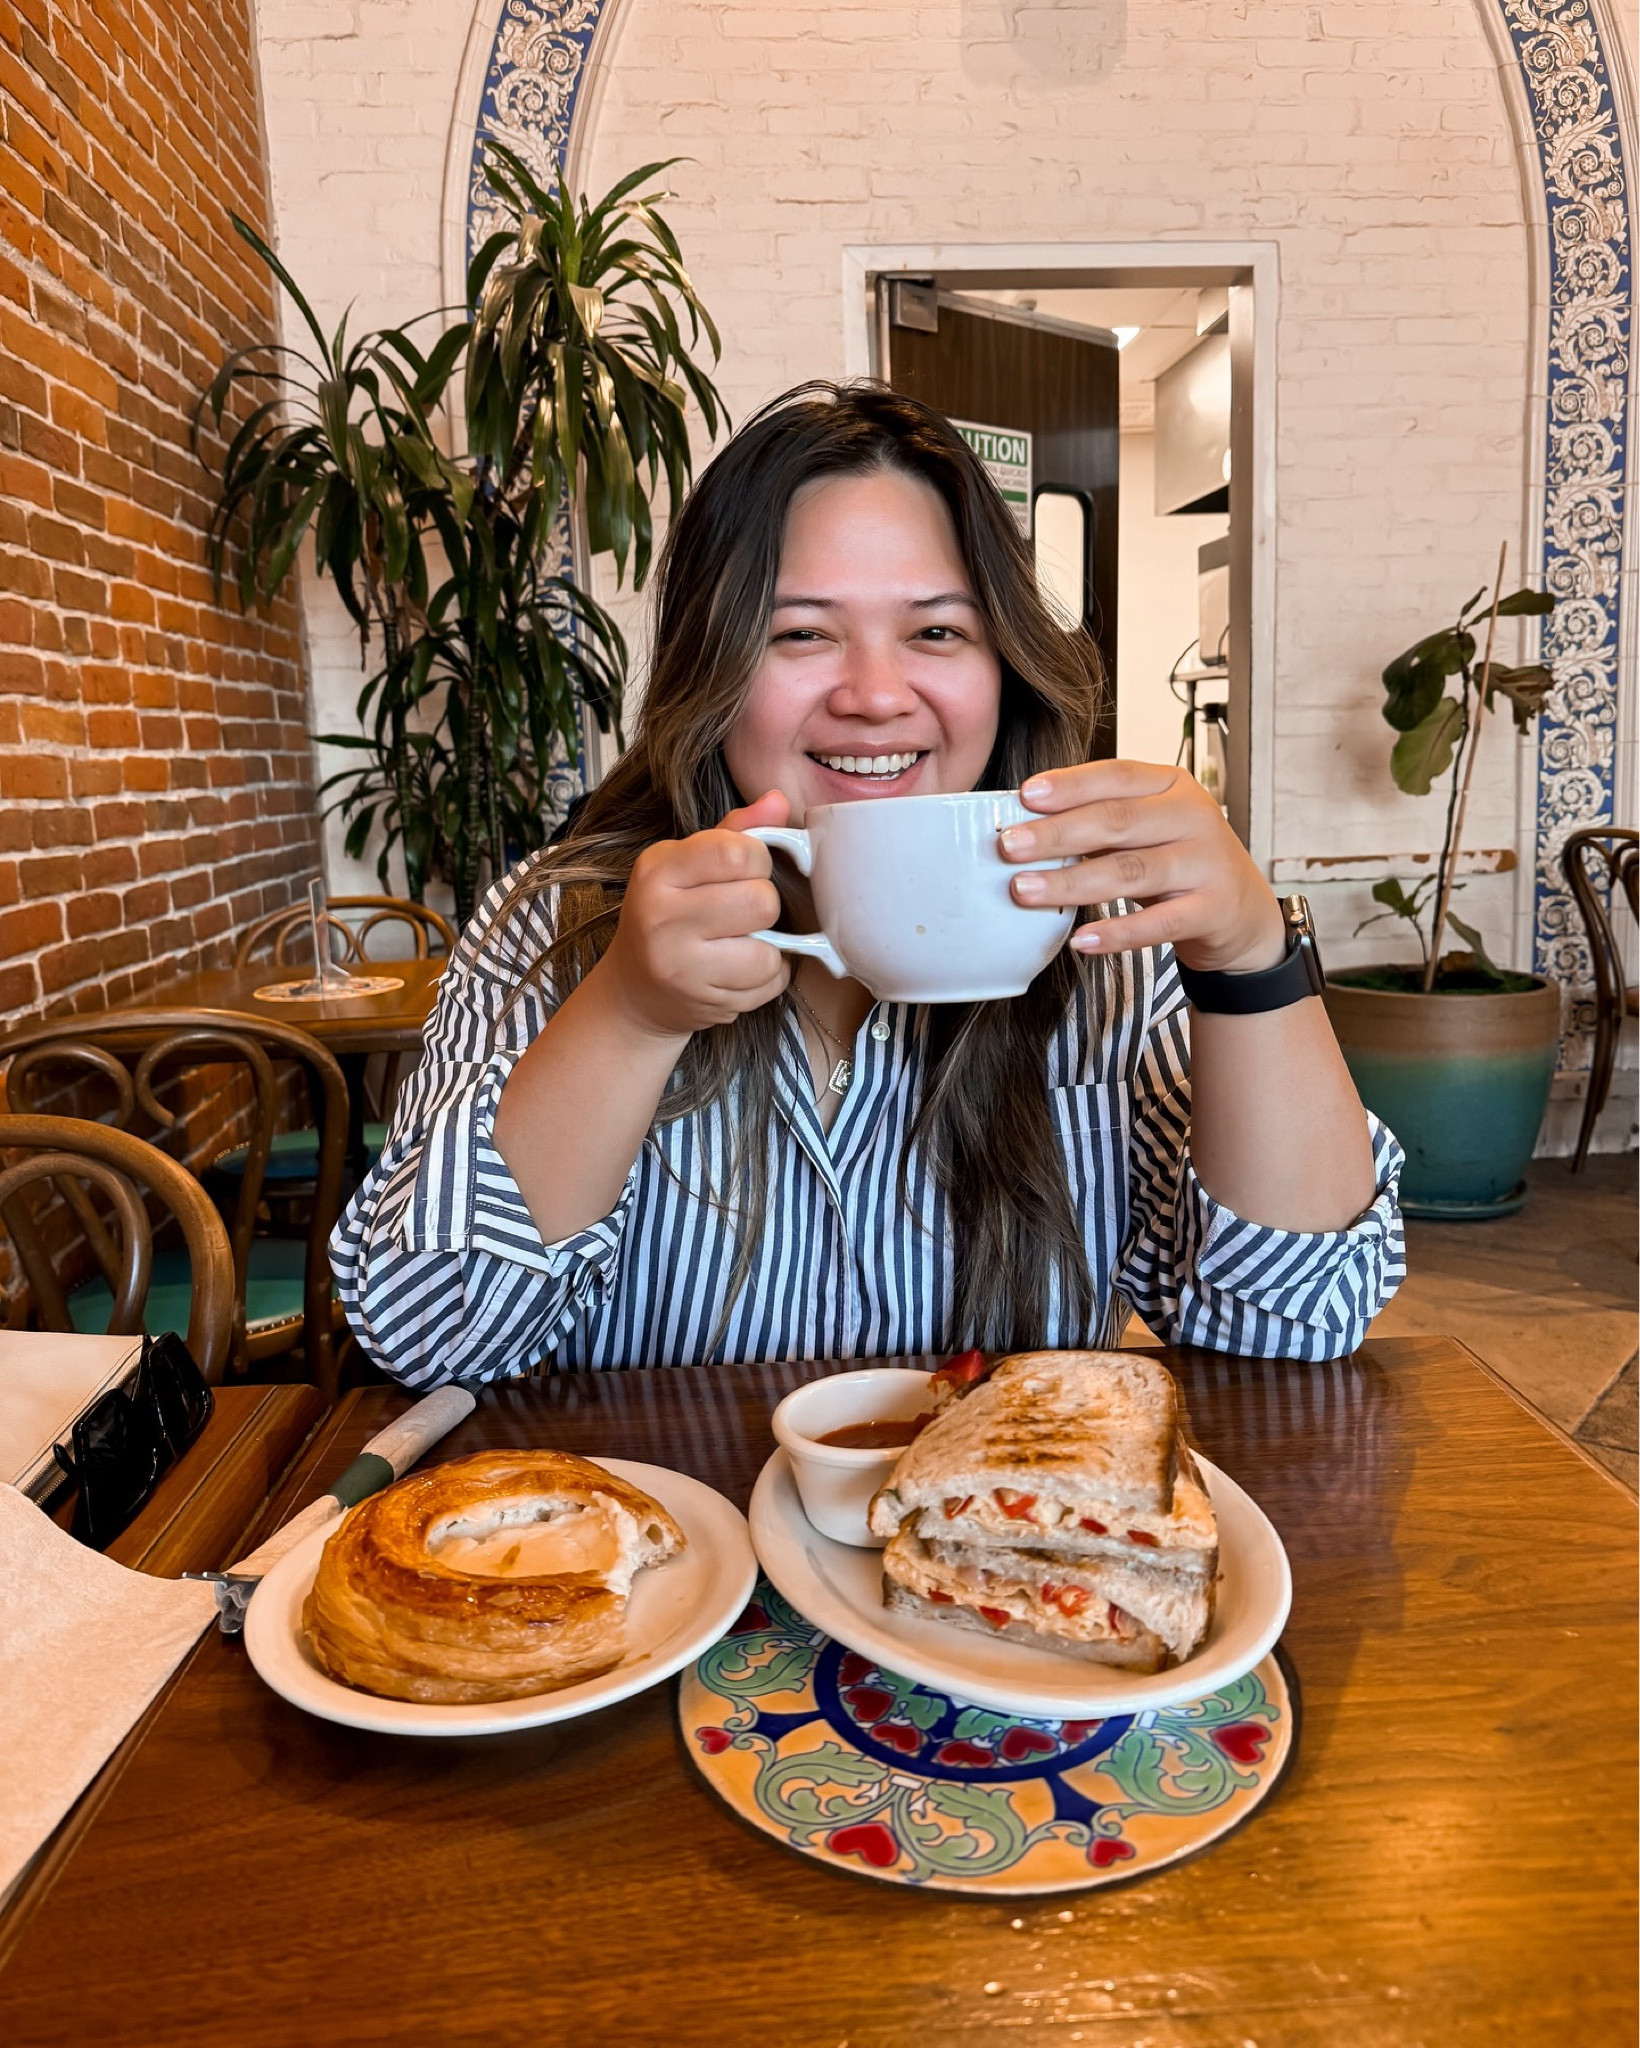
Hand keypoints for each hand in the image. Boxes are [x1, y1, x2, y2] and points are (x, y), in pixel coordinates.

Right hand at [598, 789, 792, 1039]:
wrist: (636, 990)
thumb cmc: (670, 914)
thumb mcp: (686, 864)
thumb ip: (734, 832)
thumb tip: (779, 800)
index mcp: (657, 871)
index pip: (734, 852)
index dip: (757, 859)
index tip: (746, 868)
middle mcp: (662, 919)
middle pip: (760, 901)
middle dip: (763, 904)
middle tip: (742, 911)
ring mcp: (680, 967)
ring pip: (768, 951)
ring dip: (769, 947)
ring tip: (742, 943)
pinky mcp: (703, 1002)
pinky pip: (768, 984)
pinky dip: (768, 976)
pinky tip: (741, 969)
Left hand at [998, 761, 1286, 973]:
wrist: (1243, 911)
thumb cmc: (1180, 862)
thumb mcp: (1147, 829)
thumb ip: (1099, 823)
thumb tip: (1026, 827)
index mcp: (1172, 786)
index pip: (1116, 777)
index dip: (1070, 785)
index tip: (1025, 796)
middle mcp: (1193, 817)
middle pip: (1117, 821)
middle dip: (1057, 834)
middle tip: (1009, 846)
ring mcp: (1206, 863)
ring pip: (1131, 871)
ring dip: (1072, 882)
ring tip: (1025, 891)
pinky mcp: (1212, 909)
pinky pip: (1159, 923)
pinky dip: (1117, 933)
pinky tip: (1081, 940)